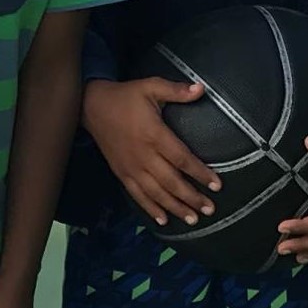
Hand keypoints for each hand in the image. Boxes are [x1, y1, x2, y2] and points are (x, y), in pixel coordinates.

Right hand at [82, 76, 220, 228]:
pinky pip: (137, 195)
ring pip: (156, 193)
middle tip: (210, 209)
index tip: (217, 185)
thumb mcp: (150, 86)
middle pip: (171, 182)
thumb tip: (202, 89)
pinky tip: (163, 220)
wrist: (91, 106)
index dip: (200, 173)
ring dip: (175, 208)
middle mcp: (143, 155)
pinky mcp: (121, 173)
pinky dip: (150, 209)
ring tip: (192, 220)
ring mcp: (131, 167)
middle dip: (192, 197)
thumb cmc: (125, 97)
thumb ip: (176, 90)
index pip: (181, 158)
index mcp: (154, 134)